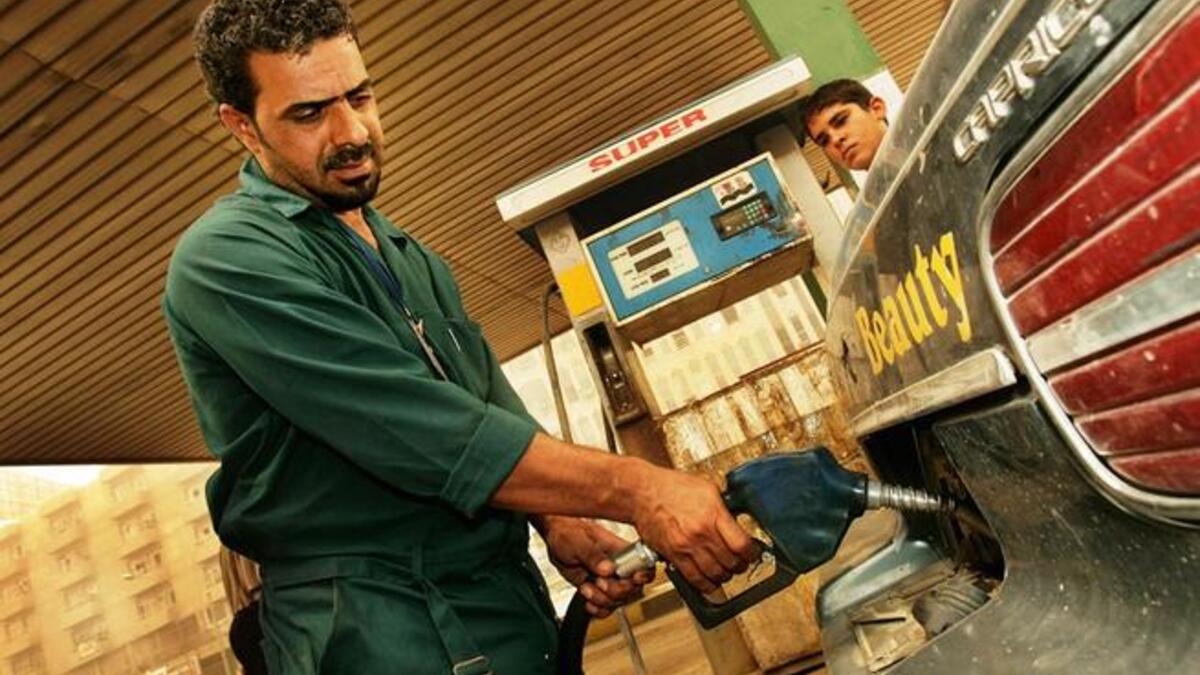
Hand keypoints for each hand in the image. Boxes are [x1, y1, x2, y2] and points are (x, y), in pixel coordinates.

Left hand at [535, 516, 654, 617]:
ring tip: (587, 588)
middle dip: (615, 591)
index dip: (641, 575)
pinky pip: (607, 607)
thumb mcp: (578, 541)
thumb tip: (608, 568)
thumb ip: (593, 555)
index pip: (644, 564)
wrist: (556, 540)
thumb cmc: (568, 532)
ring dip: (601, 600)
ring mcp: (610, 579)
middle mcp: (619, 565)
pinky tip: (588, 601)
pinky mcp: (600, 590)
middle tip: (599, 581)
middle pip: (634, 588)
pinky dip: (597, 609)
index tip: (633, 578)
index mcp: (621, 549)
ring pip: (619, 601)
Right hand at [629, 465, 758, 592]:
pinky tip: (710, 580)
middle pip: (731, 562)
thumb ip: (723, 507)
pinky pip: (694, 578)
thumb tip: (737, 521)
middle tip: (740, 562)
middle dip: (740, 565)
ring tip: (725, 570)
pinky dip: (706, 584)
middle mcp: (700, 532)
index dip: (752, 552)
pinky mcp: (673, 556)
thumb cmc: (671, 487)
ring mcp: (686, 546)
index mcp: (712, 514)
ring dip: (724, 575)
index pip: (742, 544)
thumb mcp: (706, 488)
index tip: (753, 552)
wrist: (642, 493)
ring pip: (715, 573)